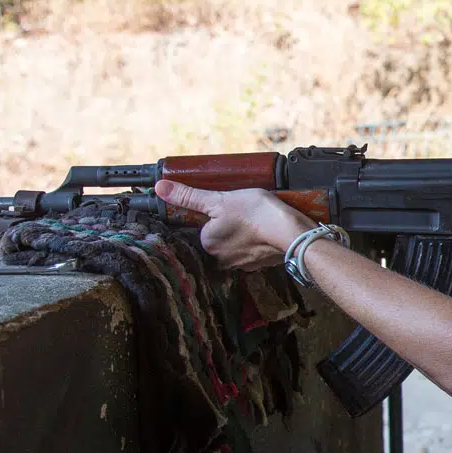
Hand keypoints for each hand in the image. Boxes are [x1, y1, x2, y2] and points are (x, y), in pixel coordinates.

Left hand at [154, 180, 314, 270]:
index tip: (227, 207)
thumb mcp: (220, 199)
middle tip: (242, 210)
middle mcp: (220, 259)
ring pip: (236, 244)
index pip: (203, 227)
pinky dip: (256, 241)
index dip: (214, 215)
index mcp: (207, 244)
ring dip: (242, 233)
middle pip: (219, 236)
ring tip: (254, 219)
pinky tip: (264, 230)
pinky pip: (252, 251)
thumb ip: (189, 196)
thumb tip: (159, 187)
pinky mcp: (259, 264)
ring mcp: (241, 264)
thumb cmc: (257, 214)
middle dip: (228, 224)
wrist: (292, 234)